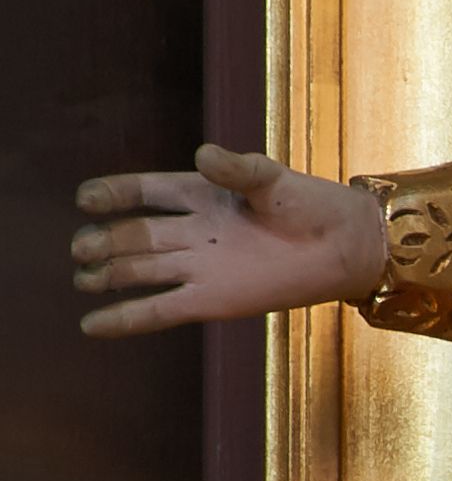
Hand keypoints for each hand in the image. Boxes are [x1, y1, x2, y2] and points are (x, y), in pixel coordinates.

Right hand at [72, 144, 388, 336]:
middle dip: (105, 240)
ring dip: (108, 276)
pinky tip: (92, 325)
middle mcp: (190, 231)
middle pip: (135, 235)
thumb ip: (237, 168)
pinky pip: (159, 311)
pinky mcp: (209, 302)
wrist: (341, 247)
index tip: (86, 198)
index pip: (145, 191)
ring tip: (83, 279)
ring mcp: (198, 268)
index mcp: (198, 193)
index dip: (114, 194)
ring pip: (140, 271)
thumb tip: (203, 154)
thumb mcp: (272, 179)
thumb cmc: (308, 204)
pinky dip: (126, 319)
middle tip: (82, 247)